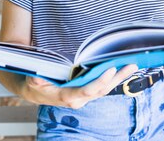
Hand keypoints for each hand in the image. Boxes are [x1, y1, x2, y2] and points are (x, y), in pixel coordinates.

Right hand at [20, 64, 137, 108]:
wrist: (35, 92)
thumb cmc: (35, 85)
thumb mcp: (32, 81)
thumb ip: (35, 81)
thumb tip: (37, 79)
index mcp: (68, 96)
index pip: (88, 91)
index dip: (99, 82)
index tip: (110, 69)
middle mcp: (79, 99)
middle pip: (102, 90)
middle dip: (117, 78)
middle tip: (130, 65)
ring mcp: (84, 96)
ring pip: (105, 89)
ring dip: (119, 77)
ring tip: (132, 65)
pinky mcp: (87, 92)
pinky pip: (103, 86)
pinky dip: (113, 78)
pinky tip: (123, 69)